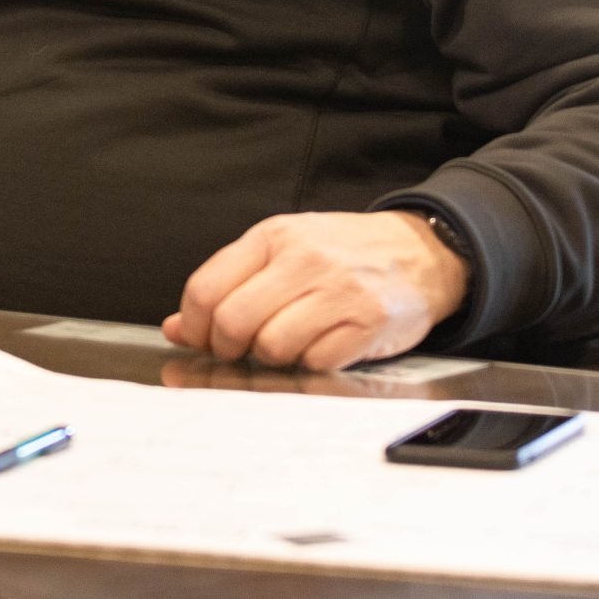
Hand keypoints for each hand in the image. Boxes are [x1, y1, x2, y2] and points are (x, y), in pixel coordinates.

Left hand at [160, 211, 468, 370]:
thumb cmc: (342, 253)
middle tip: (239, 350)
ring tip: (288, 342)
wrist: (421, 252)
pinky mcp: (368, 323)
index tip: (198, 339)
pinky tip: (322, 345)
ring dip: (272, 357)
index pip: (206, 289)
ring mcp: (338, 291)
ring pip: (272, 346)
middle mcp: (304, 259)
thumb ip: (228, 283)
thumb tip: (177, 328)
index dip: (193, 325)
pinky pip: (316, 362)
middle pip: (233, 321)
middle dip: (227, 347)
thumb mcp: (281, 250)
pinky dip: (311, 363)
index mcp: (273, 236)